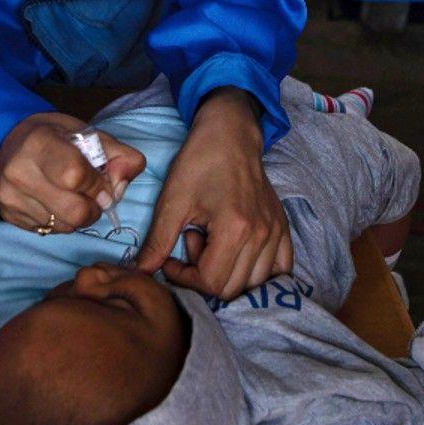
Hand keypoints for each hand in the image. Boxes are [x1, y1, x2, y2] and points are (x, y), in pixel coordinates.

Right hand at [0, 112, 143, 234]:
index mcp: (38, 142)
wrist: (12, 143)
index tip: (102, 184)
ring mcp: (10, 197)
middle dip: (93, 208)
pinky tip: (55, 201)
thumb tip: (124, 180)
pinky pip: (50, 231)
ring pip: (65, 226)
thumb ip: (118, 155)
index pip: (76, 176)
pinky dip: (62, 221)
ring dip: (78, 216)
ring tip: (71, 195)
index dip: (98, 186)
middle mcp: (18, 172)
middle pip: (74, 211)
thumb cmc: (56, 137)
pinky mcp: (9, 216)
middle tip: (92, 195)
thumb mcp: (90, 133)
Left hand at [135, 88, 291, 298]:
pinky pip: (280, 269)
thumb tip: (141, 273)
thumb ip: (157, 242)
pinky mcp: (282, 228)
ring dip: (228, 274)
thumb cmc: (200, 162)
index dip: (184, 278)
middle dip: (203, 277)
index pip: (211, 283)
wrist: (230, 134)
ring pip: (253, 283)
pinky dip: (258, 274)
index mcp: (235, 228)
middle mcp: (261, 235)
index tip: (170, 259)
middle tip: (190, 245)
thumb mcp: (172, 201)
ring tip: (211, 245)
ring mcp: (276, 232)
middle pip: (232, 289)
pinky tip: (237, 257)